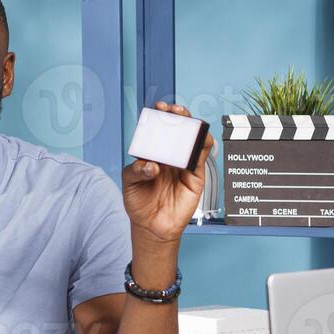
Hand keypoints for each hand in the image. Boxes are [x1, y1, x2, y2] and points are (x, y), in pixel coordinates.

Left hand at [122, 101, 213, 243]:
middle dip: (178, 116)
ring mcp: (184, 164)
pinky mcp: (196, 175)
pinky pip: (203, 156)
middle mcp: (170, 155)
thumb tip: (152, 164)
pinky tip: (199, 139)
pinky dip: (203, 144)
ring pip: (193, 139)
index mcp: (154, 152)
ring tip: (186, 120)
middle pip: (178, 130)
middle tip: (173, 110)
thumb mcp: (130, 183)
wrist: (152, 226)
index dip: (161, 116)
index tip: (158, 107)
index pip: (159, 129)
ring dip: (192, 126)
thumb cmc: (139, 201)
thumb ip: (137, 171)